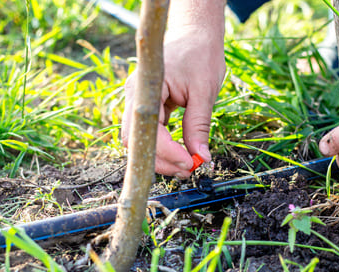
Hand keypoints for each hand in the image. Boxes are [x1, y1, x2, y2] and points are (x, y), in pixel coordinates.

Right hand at [122, 27, 225, 178]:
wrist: (194, 35)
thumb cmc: (200, 55)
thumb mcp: (204, 91)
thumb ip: (199, 125)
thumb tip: (201, 157)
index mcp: (146, 86)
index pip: (148, 129)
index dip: (167, 152)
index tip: (190, 163)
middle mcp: (134, 95)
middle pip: (136, 141)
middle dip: (161, 161)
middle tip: (189, 170)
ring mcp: (137, 102)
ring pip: (140, 141)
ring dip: (161, 158)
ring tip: (187, 166)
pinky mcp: (145, 107)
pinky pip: (148, 134)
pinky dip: (163, 148)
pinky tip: (181, 155)